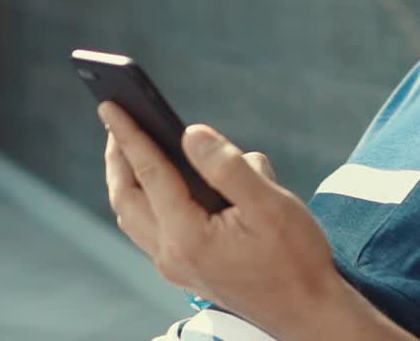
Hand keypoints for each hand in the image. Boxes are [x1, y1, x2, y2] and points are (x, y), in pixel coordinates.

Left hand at [99, 101, 339, 337]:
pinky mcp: (186, 271)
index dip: (129, 134)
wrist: (308, 314)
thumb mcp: (270, 204)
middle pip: (126, 197)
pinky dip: (145, 199)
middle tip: (115, 119)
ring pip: (133, 216)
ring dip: (127, 179)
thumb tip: (191, 134)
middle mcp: (172, 255)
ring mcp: (176, 267)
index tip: (110, 105)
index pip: (148, 172)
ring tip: (130, 146)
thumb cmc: (296, 259)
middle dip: (117, 155)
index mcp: (188, 236)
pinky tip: (164, 181)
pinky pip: (150, 229)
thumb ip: (227, 166)